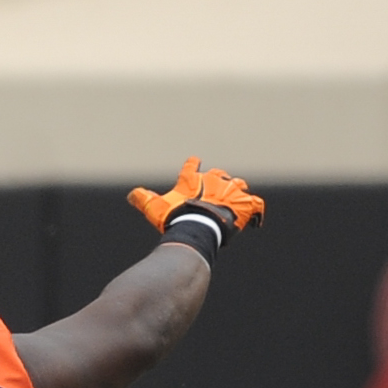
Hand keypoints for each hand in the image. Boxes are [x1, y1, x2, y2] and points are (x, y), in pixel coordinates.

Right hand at [127, 156, 263, 234]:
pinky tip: (255, 220)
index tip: (194, 161)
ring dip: (237, 191)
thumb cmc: (177, 216)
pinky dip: (255, 212)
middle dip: (217, 180)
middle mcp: (213, 181)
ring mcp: (231, 192)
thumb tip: (132, 194)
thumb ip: (144, 200)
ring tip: (237, 199)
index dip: (192, 164)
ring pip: (238, 186)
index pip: (191, 166)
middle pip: (218, 175)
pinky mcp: (244, 205)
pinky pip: (255, 206)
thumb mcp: (155, 208)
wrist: (198, 226)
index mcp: (192, 180)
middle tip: (216, 188)